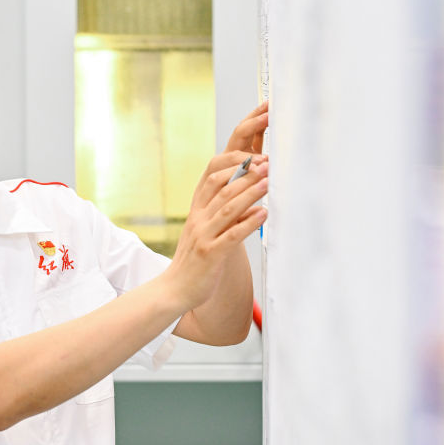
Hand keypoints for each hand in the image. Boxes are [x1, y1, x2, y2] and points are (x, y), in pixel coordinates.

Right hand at [166, 105, 270, 309]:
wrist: (174, 289)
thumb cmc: (195, 260)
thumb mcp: (205, 230)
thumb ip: (222, 213)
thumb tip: (249, 198)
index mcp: (197, 209)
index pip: (211, 175)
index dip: (232, 162)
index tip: (254, 155)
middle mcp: (198, 218)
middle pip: (222, 188)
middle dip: (247, 174)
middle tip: (268, 163)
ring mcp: (203, 235)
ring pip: (228, 208)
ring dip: (250, 193)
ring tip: (269, 181)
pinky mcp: (210, 254)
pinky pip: (232, 236)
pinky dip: (249, 223)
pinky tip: (264, 214)